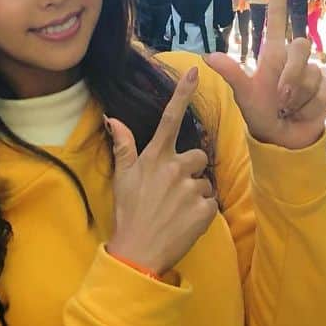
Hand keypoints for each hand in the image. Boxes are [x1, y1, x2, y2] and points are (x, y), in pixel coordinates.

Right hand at [106, 66, 217, 275]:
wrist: (138, 254)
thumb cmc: (128, 214)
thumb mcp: (122, 179)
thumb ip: (124, 147)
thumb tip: (114, 118)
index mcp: (154, 158)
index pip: (170, 119)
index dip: (182, 94)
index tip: (195, 72)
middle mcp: (174, 169)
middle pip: (198, 155)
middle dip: (190, 169)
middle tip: (173, 190)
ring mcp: (190, 189)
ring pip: (204, 181)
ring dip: (195, 193)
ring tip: (176, 210)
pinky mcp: (204, 210)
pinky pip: (210, 203)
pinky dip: (201, 212)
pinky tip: (185, 221)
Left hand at [206, 32, 325, 150]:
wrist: (282, 140)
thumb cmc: (260, 113)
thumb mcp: (244, 95)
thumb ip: (231, 74)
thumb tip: (207, 57)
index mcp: (272, 53)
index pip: (277, 19)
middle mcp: (294, 58)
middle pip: (302, 47)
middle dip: (291, 77)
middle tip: (280, 99)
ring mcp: (313, 72)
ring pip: (314, 75)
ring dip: (299, 99)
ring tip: (289, 109)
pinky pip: (325, 92)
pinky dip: (312, 108)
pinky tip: (303, 113)